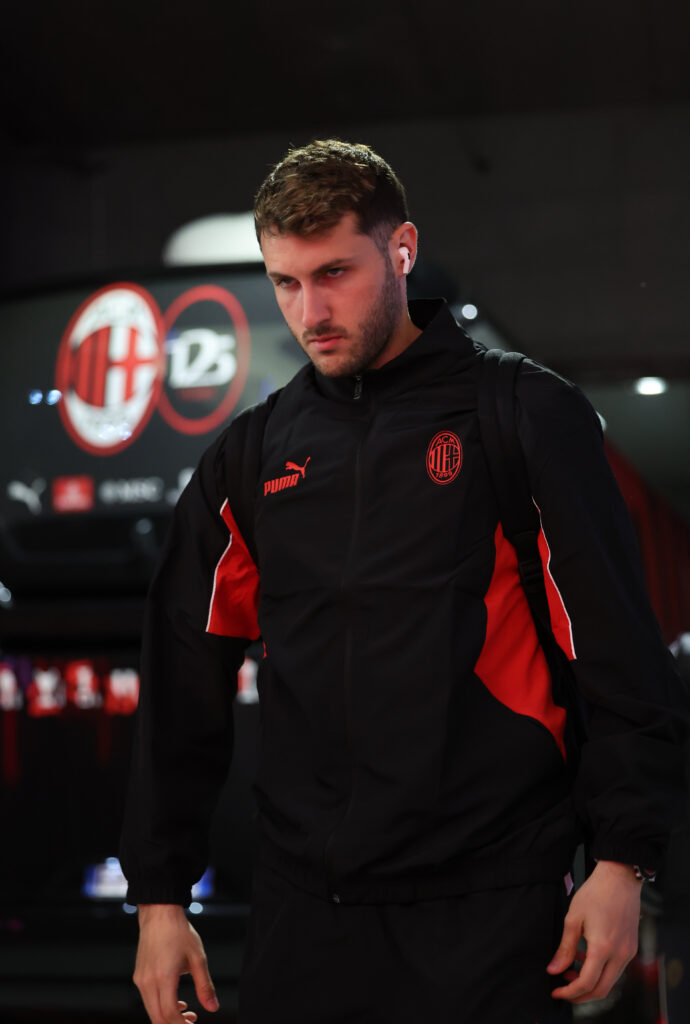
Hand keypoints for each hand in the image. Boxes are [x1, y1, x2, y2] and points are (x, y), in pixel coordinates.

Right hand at [133, 904, 219, 1023]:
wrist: (159, 914)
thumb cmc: (179, 932)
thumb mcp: (198, 958)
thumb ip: (205, 986)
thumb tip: (213, 1008)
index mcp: (164, 977)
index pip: (169, 1014)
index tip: (194, 1023)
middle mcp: (148, 981)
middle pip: (157, 1018)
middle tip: (192, 1021)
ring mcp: (141, 980)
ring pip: (151, 1012)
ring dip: (168, 1017)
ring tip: (187, 1012)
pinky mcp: (138, 977)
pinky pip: (148, 1001)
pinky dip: (161, 1007)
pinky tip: (176, 1001)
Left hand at [547, 860, 640, 1003]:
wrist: (620, 878)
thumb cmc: (595, 893)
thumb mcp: (573, 918)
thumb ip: (564, 948)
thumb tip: (554, 969)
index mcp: (603, 948)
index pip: (586, 983)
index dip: (570, 993)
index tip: (556, 992)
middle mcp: (620, 954)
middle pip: (601, 990)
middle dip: (581, 995)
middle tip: (564, 990)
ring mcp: (628, 952)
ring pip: (610, 981)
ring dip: (591, 982)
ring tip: (570, 970)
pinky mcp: (631, 947)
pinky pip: (616, 968)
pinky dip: (601, 970)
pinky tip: (585, 957)